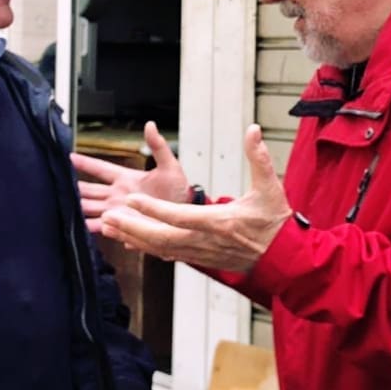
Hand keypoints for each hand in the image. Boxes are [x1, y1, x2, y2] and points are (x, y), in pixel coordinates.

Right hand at [70, 121, 189, 232]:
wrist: (185, 215)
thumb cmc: (179, 190)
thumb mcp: (170, 166)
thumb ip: (158, 146)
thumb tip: (150, 125)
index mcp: (126, 178)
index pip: (100, 168)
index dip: (85, 162)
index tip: (67, 156)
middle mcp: (118, 195)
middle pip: (89, 190)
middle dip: (72, 187)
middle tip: (54, 183)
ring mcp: (118, 211)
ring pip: (90, 208)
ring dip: (77, 208)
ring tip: (61, 207)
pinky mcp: (123, 225)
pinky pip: (102, 227)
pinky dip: (89, 227)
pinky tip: (77, 228)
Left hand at [100, 125, 290, 273]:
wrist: (282, 258)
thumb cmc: (275, 223)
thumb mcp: (270, 188)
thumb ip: (258, 158)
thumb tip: (252, 130)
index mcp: (219, 223)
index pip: (179, 216)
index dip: (153, 209)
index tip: (132, 199)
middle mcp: (205, 241)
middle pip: (161, 237)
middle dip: (132, 227)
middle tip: (108, 217)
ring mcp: (200, 253)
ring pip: (159, 248)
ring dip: (132, 237)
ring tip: (108, 226)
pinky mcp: (198, 258)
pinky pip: (165, 253)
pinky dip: (145, 246)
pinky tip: (128, 239)